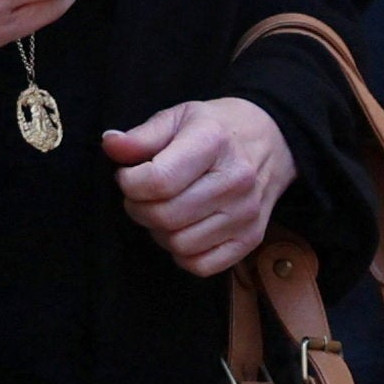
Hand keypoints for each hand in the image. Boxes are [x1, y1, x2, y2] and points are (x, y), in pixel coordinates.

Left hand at [104, 94, 294, 278]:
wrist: (272, 140)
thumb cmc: (216, 130)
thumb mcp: (178, 117)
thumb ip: (142, 136)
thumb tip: (111, 145)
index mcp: (213, 142)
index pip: (158, 181)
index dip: (129, 183)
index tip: (128, 175)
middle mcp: (235, 180)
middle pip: (165, 216)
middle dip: (139, 208)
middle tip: (141, 195)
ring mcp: (246, 214)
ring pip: (179, 245)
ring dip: (160, 232)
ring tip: (164, 209)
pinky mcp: (251, 239)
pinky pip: (201, 265)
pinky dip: (183, 253)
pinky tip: (184, 228)